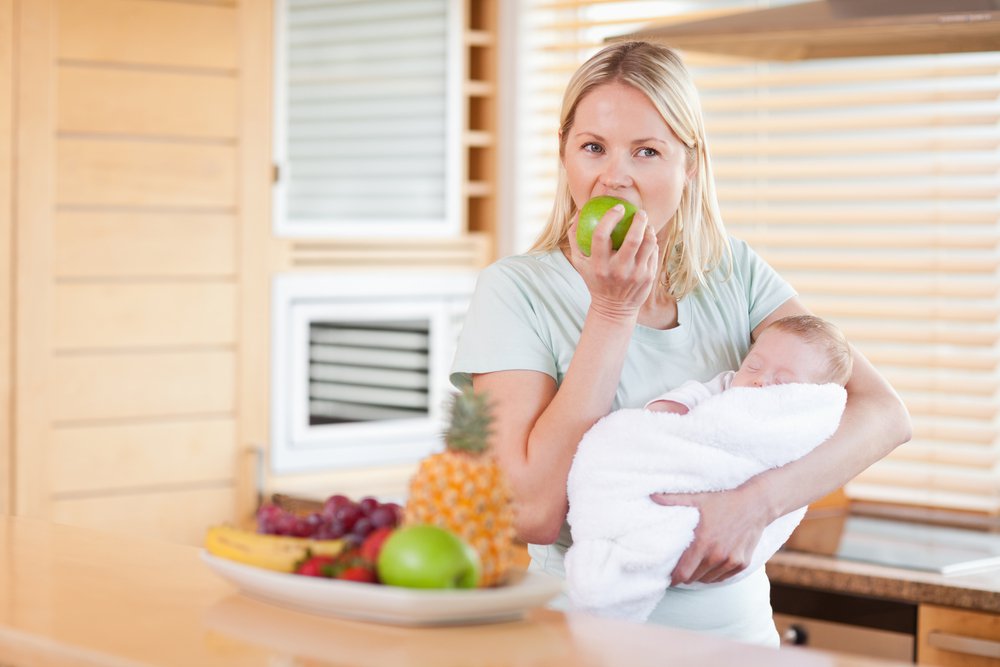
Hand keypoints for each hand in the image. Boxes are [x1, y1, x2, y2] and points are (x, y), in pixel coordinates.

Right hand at [567, 206, 657, 320]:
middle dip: (639, 220)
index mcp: (599, 265)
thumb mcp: (579, 262)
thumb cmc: (595, 279)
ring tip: (646, 224)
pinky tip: (648, 238)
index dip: (610, 217)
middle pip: (632, 239)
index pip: (601, 235)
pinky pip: (653, 253)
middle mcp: (618, 270)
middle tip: (640, 212)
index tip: (618, 208)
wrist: (614, 308)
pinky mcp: (648, 277)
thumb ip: (575, 238)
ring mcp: (636, 275)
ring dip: (649, 230)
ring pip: (648, 244)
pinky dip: (652, 242)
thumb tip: (579, 213)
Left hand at [650, 487, 768, 584]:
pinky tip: (711, 563)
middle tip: (680, 568)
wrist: (756, 504)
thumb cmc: (723, 500)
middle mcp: (717, 555)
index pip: (682, 573)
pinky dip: (715, 574)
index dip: (673, 577)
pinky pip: (723, 577)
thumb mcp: (697, 498)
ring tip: (695, 565)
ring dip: (700, 575)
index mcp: (702, 542)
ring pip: (708, 579)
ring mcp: (731, 561)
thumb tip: (651, 496)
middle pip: (693, 578)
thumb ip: (673, 500)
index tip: (668, 574)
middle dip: (685, 575)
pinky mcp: (742, 563)